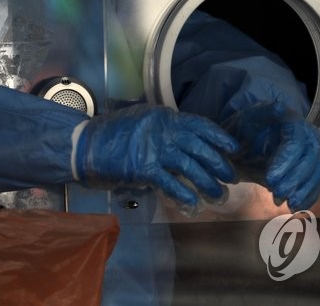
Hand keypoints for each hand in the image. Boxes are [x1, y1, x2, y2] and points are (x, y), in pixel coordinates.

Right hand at [73, 105, 238, 207]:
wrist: (86, 145)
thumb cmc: (114, 135)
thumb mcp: (143, 121)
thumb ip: (164, 129)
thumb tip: (188, 142)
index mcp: (165, 116)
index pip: (200, 125)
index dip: (220, 138)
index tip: (233, 149)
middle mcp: (163, 130)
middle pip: (200, 148)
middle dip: (218, 164)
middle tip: (230, 177)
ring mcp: (154, 149)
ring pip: (191, 167)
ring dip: (207, 183)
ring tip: (218, 195)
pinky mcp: (144, 168)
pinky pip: (171, 183)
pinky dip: (184, 195)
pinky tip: (193, 203)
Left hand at [221, 101, 319, 209]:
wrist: (248, 141)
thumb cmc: (245, 130)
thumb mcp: (247, 118)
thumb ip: (262, 114)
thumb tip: (279, 107)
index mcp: (293, 120)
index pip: (296, 141)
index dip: (286, 162)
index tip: (270, 180)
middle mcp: (309, 134)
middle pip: (310, 158)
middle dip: (294, 180)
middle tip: (276, 195)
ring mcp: (314, 151)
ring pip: (317, 171)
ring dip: (303, 190)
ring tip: (288, 204)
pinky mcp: (315, 167)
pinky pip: (318, 182)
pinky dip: (309, 196)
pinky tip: (297, 206)